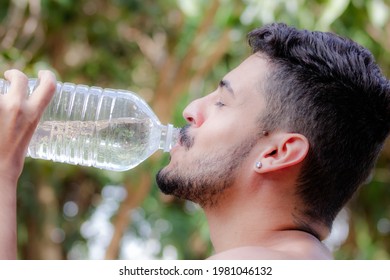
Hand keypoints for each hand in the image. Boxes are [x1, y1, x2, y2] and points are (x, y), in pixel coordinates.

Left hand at [0, 69, 55, 258]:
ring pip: (0, 90)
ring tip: (0, 103)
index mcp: (32, 114)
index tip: (41, 74)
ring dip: (0, 94)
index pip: (49, 86)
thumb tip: (18, 112)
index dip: (48, 75)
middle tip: (9, 76)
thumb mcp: (26, 135)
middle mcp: (16, 106)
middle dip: (14, 75)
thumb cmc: (10, 160)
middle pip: (19, 79)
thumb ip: (24, 119)